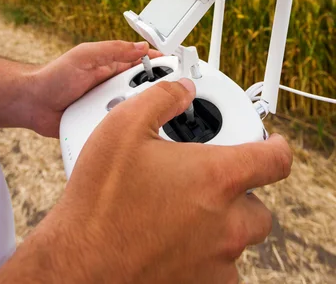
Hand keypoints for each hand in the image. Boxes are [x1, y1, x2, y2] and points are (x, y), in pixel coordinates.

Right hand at [0, 78, 291, 283]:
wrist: (79, 263)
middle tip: (205, 180)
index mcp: (216, 178)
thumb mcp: (123, 127)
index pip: (276, 159)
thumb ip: (162, 98)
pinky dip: (206, 250)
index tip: (269, 144)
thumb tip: (183, 90)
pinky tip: (173, 236)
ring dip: (222, 220)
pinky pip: (220, 265)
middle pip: (258, 202)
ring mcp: (217, 259)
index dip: (275, 146)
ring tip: (182, 209)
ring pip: (239, 236)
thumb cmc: (100, 200)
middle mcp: (227, 222)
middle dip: (238, 189)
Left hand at [28, 40, 159, 136]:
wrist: (32, 105)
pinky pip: (120, 128)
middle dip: (156, 93)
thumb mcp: (84, 56)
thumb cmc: (53, 77)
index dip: (162, 65)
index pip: (144, 63)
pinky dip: (127, 129)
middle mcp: (114, 87)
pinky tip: (133, 134)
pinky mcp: (102, 125)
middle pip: (144, 89)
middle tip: (169, 97)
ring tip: (148, 115)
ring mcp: (108, 107)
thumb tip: (140, 47)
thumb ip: (112, 50)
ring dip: (140, 112)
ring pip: (135, 111)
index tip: (179, 68)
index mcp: (113, 66)